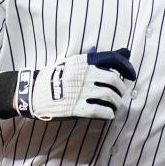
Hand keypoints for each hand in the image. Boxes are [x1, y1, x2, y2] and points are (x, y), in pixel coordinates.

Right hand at [19, 48, 136, 120]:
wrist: (32, 92)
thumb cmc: (55, 76)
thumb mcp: (73, 63)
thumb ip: (96, 59)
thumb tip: (124, 52)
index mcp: (83, 62)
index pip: (112, 58)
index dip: (126, 66)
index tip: (132, 75)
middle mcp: (83, 74)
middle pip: (113, 79)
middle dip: (121, 89)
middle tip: (120, 94)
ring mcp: (79, 91)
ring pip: (109, 95)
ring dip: (116, 102)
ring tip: (115, 105)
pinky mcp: (75, 108)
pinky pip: (99, 110)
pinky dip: (108, 113)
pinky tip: (109, 114)